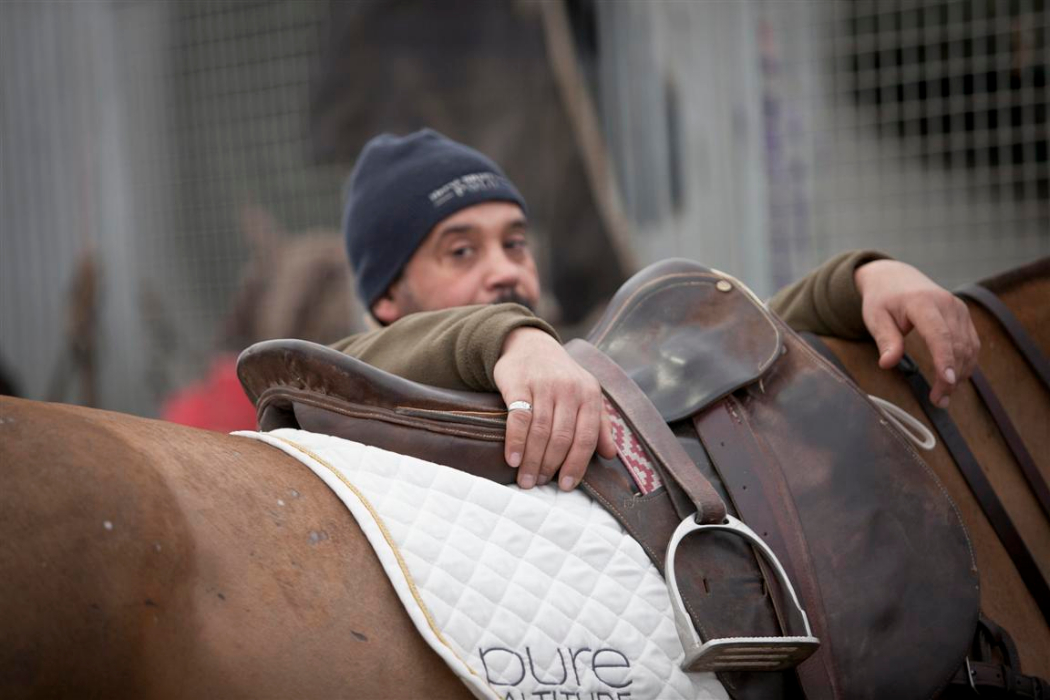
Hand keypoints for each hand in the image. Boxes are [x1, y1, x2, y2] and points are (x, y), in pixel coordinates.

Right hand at [493, 328, 616, 490]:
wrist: (530, 345)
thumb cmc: (561, 378)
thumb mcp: (586, 394)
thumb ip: (600, 424)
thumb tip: (611, 455)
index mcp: (590, 394)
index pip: (586, 437)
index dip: (577, 464)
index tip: (566, 485)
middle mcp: (569, 389)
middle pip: (562, 437)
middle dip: (550, 466)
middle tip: (539, 483)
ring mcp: (543, 385)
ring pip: (540, 431)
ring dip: (532, 460)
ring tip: (526, 479)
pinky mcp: (519, 383)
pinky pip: (518, 418)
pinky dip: (516, 442)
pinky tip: (512, 459)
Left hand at [855, 259, 979, 407]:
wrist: (895, 278)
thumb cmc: (883, 299)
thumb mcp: (875, 317)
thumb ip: (885, 339)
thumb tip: (887, 363)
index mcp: (922, 302)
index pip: (939, 334)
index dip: (944, 359)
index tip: (945, 382)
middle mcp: (947, 304)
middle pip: (957, 346)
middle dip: (950, 377)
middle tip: (937, 400)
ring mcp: (959, 309)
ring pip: (969, 348)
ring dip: (960, 374)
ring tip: (943, 396)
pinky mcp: (964, 316)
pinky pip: (971, 344)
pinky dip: (965, 363)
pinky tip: (952, 379)